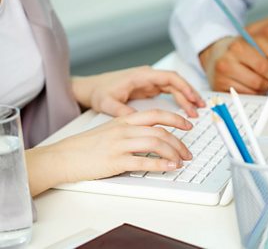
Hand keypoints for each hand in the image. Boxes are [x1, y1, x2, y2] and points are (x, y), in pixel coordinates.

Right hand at [26, 110, 192, 195]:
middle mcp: (124, 130)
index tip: (188, 125)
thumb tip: (154, 137)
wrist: (63, 156)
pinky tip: (170, 168)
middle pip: (160, 131)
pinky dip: (161, 165)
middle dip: (179, 143)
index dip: (176, 119)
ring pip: (156, 144)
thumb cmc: (86, 145)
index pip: (156, 114)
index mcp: (123, 120)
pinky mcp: (115, 161)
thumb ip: (131, 130)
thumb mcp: (110, 130)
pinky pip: (143, 162)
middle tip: (187, 152)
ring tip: (181, 161)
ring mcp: (119, 145)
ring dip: (174, 153)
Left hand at [72, 66, 205, 117]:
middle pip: (176, 82)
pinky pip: (169, 92)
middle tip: (200, 108)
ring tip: (198, 110)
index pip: (169, 77)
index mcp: (141, 76)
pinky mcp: (149, 88)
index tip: (193, 99)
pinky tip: (186, 108)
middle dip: (189, 94)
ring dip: (186, 97)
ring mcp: (149, 82)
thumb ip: (123, 112)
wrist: (90, 89)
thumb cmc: (98, 92)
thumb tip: (137, 122)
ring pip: (174, 87)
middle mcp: (148, 76)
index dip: (183, 88)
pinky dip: (179, 99)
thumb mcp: (108, 104)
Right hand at [199, 35, 267, 93]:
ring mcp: (221, 78)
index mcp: (238, 47)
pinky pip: (243, 97)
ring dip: (261, 90)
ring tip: (262, 82)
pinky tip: (252, 86)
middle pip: (258, 82)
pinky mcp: (219, 89)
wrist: (216, 53)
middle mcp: (226, 63)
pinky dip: (251, 94)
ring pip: (252, 92)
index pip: (263, 66)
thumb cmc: (240, 49)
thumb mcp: (256, 43)